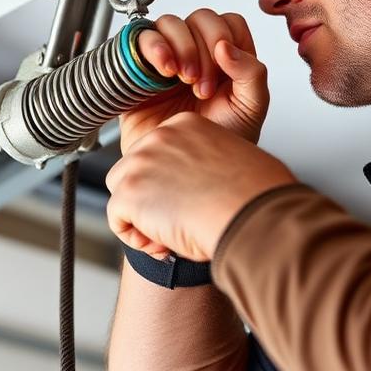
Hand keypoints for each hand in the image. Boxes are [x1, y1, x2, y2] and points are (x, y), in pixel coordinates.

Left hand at [106, 112, 296, 261]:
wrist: (252, 216)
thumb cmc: (253, 198)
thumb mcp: (231, 163)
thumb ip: (204, 164)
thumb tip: (197, 184)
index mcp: (185, 125)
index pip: (158, 153)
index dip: (168, 184)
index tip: (191, 202)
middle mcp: (159, 136)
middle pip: (134, 170)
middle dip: (150, 199)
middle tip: (179, 223)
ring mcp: (140, 162)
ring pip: (122, 193)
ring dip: (140, 218)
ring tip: (170, 236)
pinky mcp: (129, 191)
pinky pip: (117, 218)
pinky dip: (135, 238)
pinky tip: (163, 246)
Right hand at [120, 9, 268, 155]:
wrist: (183, 174)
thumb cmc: (216, 146)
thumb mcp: (250, 109)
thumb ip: (252, 74)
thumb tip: (227, 46)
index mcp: (227, 60)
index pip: (229, 23)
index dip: (226, 39)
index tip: (223, 72)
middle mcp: (197, 54)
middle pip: (199, 18)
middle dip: (203, 48)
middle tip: (201, 87)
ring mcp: (167, 60)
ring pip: (169, 23)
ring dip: (179, 45)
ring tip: (180, 77)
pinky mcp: (140, 70)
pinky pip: (140, 40)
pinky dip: (153, 46)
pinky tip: (162, 70)